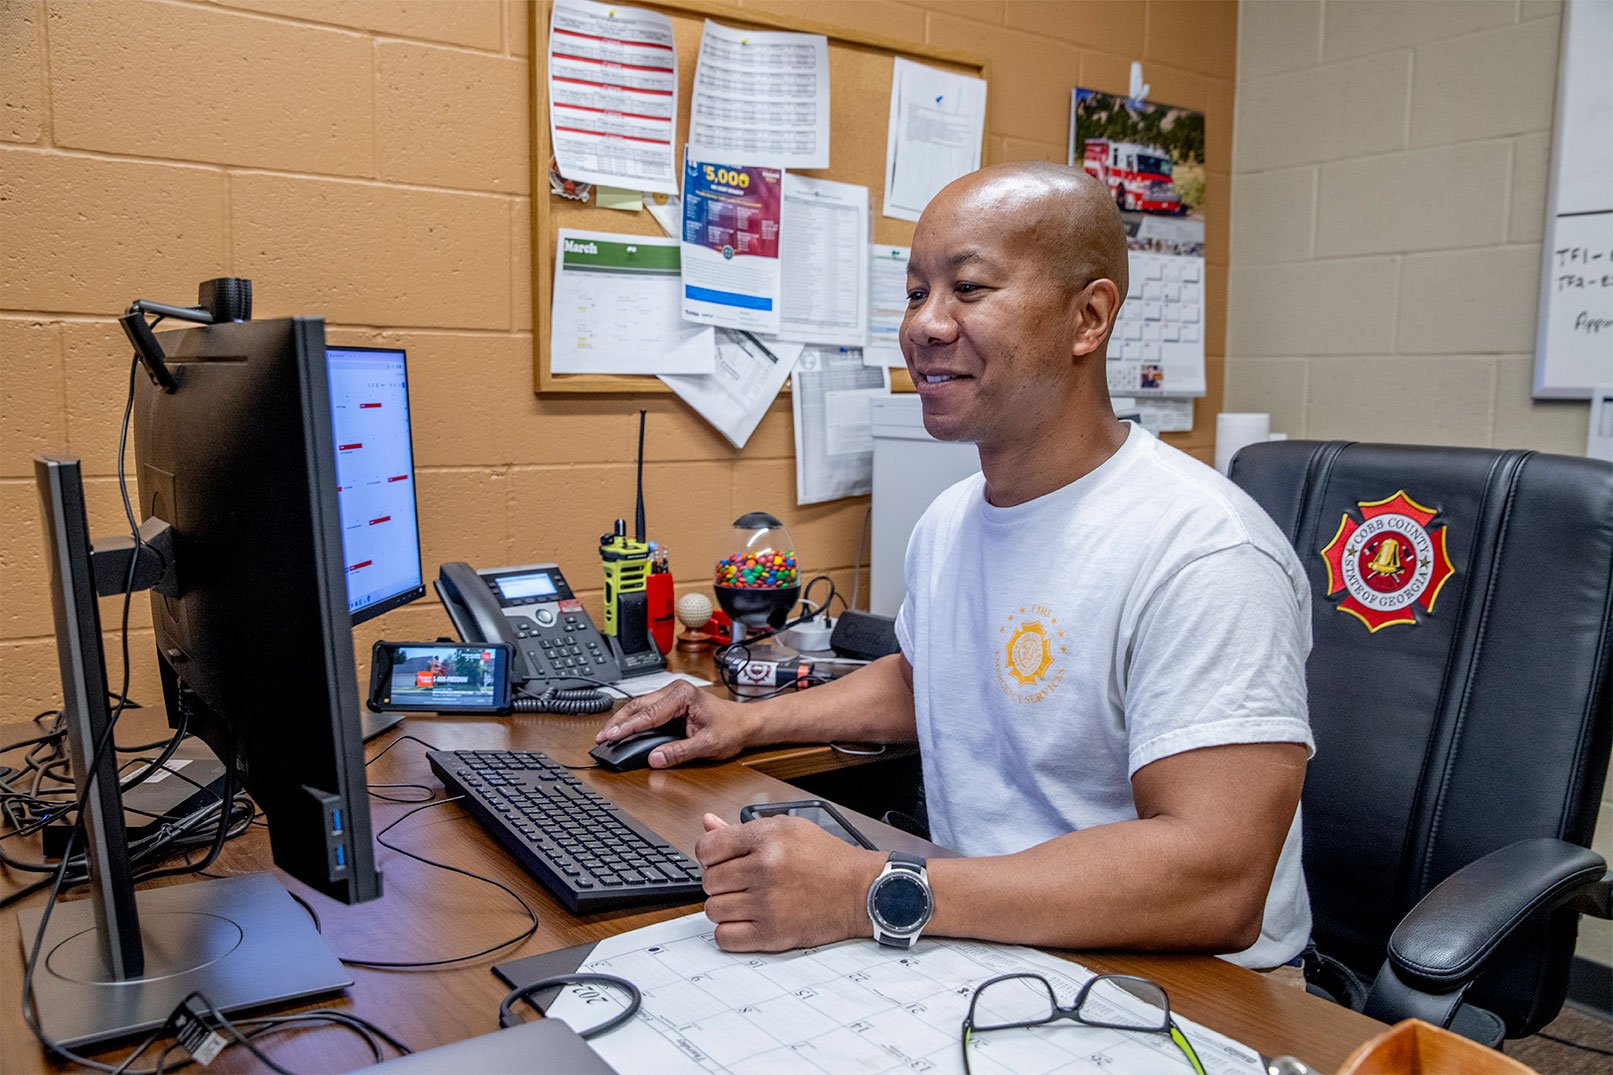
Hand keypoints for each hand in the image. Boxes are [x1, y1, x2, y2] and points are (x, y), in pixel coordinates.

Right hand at [594, 681, 757, 768]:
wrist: (745, 723)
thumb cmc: (731, 729)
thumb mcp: (707, 744)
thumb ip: (679, 751)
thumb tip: (655, 758)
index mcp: (683, 695)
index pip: (649, 713)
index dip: (627, 727)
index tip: (610, 736)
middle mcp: (675, 691)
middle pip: (639, 705)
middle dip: (618, 722)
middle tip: (601, 738)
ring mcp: (672, 695)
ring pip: (640, 706)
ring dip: (623, 721)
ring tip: (606, 736)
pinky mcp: (671, 703)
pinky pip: (647, 710)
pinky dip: (633, 721)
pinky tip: (623, 731)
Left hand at [697, 813, 884, 951]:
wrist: (861, 891)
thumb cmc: (827, 859)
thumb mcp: (788, 829)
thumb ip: (743, 829)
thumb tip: (708, 824)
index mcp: (767, 838)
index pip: (707, 848)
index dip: (709, 855)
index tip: (719, 861)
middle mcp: (765, 869)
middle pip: (708, 880)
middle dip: (721, 881)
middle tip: (741, 882)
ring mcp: (767, 904)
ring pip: (713, 909)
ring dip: (726, 907)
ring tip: (746, 901)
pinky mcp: (772, 933)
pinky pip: (724, 937)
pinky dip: (730, 932)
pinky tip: (747, 921)